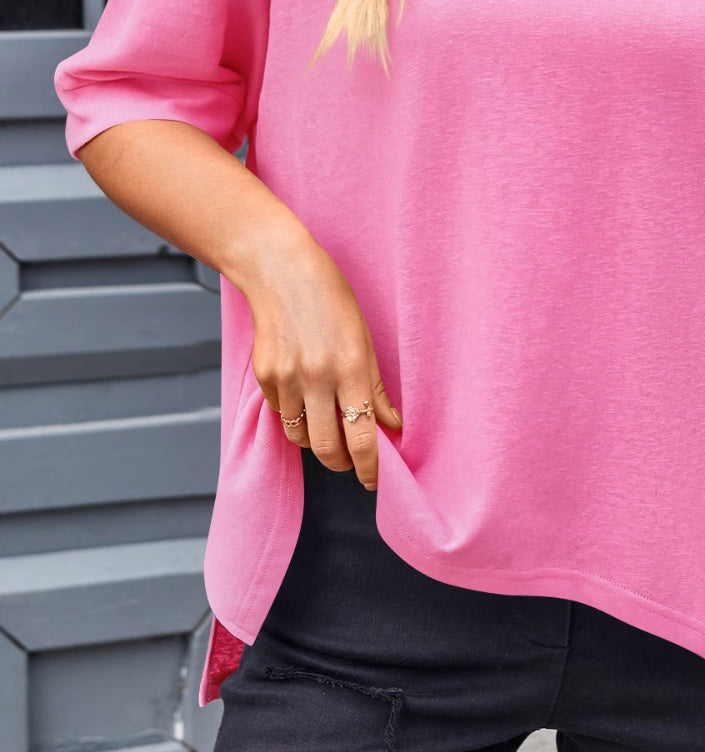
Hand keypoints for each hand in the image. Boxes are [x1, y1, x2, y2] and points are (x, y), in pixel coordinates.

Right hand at [243, 234, 401, 490]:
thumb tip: (392, 424)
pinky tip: (305, 397)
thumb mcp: (363, 338)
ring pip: (301, 437)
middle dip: (342, 464)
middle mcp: (318, 378)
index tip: (374, 480)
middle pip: (327, 448)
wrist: (280, 270)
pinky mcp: (264, 375)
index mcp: (351, 368)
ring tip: (329, 429)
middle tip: (351, 462)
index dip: (370, 467)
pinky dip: (296, 416)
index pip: (363, 436)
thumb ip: (376, 386)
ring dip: (317, 443)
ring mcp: (287, 378)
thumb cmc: (331, 297)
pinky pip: (283, 414)